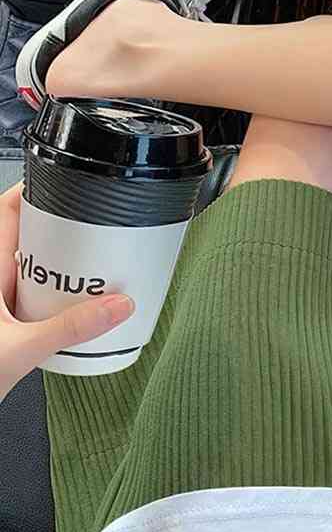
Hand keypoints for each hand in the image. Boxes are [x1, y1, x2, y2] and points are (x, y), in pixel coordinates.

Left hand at [0, 183, 133, 401]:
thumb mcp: (21, 350)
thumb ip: (72, 328)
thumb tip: (119, 307)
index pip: (6, 212)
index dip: (34, 191)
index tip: (67, 181)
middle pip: (30, 235)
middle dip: (65, 227)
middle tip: (100, 226)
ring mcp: (1, 300)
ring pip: (37, 264)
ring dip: (66, 261)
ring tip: (101, 261)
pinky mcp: (9, 319)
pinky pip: (40, 292)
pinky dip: (62, 289)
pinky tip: (85, 299)